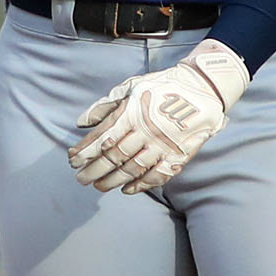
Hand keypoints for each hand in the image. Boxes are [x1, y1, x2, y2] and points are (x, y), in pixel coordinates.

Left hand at [69, 38, 249, 194]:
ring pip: (132, 169)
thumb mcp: (132, 86)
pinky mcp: (178, 155)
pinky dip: (140, 185)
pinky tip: (126, 189)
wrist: (202, 88)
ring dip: (112, 180)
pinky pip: (157, 176)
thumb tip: (82, 122)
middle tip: (81, 179)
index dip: (85, 151)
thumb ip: (106, 105)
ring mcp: (163, 145)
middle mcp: (146, 130)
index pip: (103, 137)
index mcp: (133, 112)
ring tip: (98, 185)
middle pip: (114, 156)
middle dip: (93, 170)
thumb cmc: (162, 86)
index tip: (73, 160)